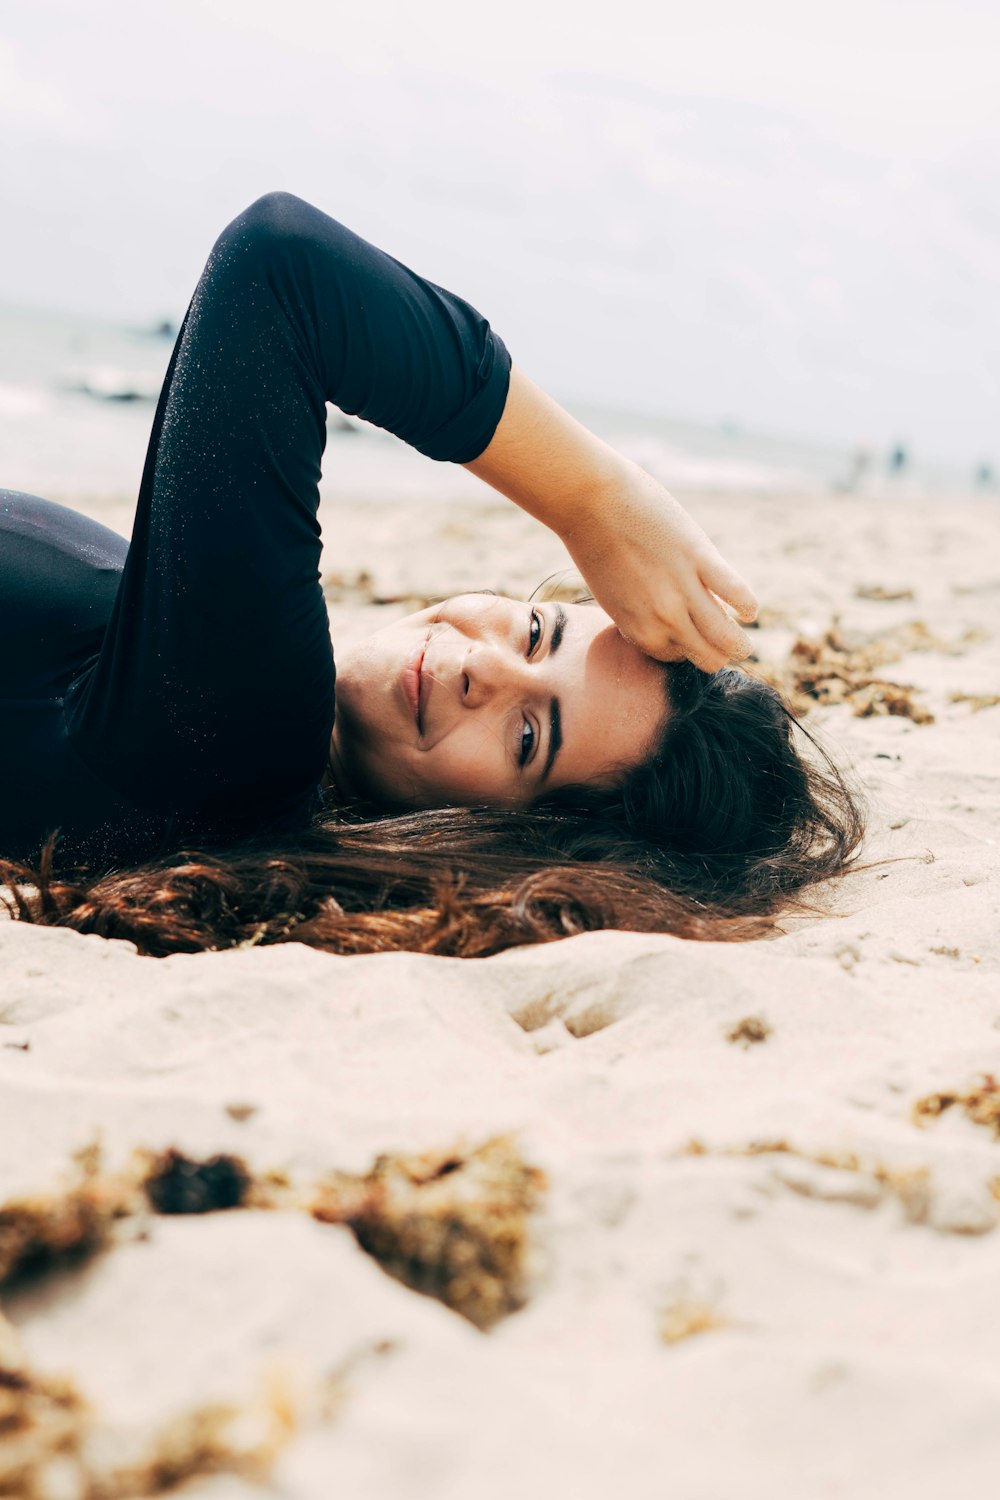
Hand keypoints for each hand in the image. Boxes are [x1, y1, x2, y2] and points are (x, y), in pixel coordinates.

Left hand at [465, 365, 756, 668]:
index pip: (676, 658)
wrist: (589, 499)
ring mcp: (682, 591)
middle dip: (718, 651)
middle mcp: (661, 619)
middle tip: (724, 635)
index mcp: (636, 630)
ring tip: (742, 627)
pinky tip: (746, 606)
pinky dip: (748, 605)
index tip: (690, 633)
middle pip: (708, 658)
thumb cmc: (595, 542)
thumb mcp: (613, 593)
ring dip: (740, 641)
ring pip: (728, 639)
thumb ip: (640, 613)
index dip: (687, 647)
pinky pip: (739, 595)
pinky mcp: (700, 559)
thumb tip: (670, 621)